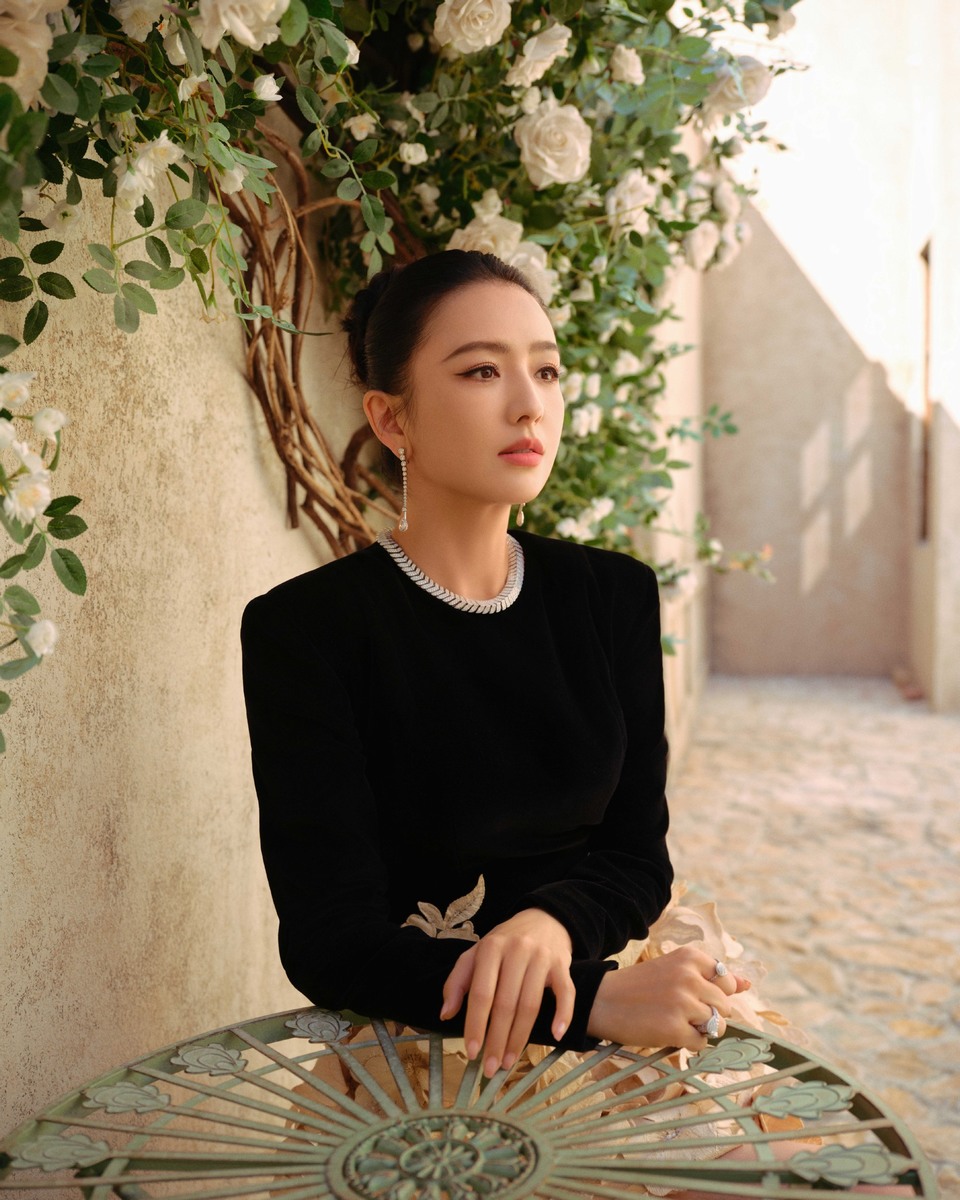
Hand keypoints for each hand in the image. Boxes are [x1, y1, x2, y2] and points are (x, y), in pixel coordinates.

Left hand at [440, 908, 573, 1076]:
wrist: (543, 918)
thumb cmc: (505, 942)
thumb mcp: (476, 953)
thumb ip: (458, 981)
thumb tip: (445, 1014)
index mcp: (491, 948)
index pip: (481, 993)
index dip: (475, 1024)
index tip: (471, 1052)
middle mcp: (516, 951)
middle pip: (506, 1003)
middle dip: (497, 1039)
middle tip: (490, 1068)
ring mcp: (542, 957)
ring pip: (530, 1004)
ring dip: (519, 1038)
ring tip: (509, 1062)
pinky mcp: (563, 964)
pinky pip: (566, 993)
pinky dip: (563, 1015)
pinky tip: (555, 1037)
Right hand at [586, 945, 750, 1050]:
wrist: (603, 1000)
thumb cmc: (641, 986)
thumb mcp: (676, 970)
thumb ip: (712, 977)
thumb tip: (748, 984)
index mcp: (690, 957)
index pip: (726, 981)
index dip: (713, 993)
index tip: (692, 994)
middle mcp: (689, 977)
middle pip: (724, 1006)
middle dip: (709, 1014)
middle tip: (681, 1011)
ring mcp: (683, 1003)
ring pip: (716, 1026)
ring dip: (700, 1029)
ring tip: (675, 1021)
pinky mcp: (675, 1029)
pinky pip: (701, 1043)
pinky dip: (689, 1043)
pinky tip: (668, 1032)